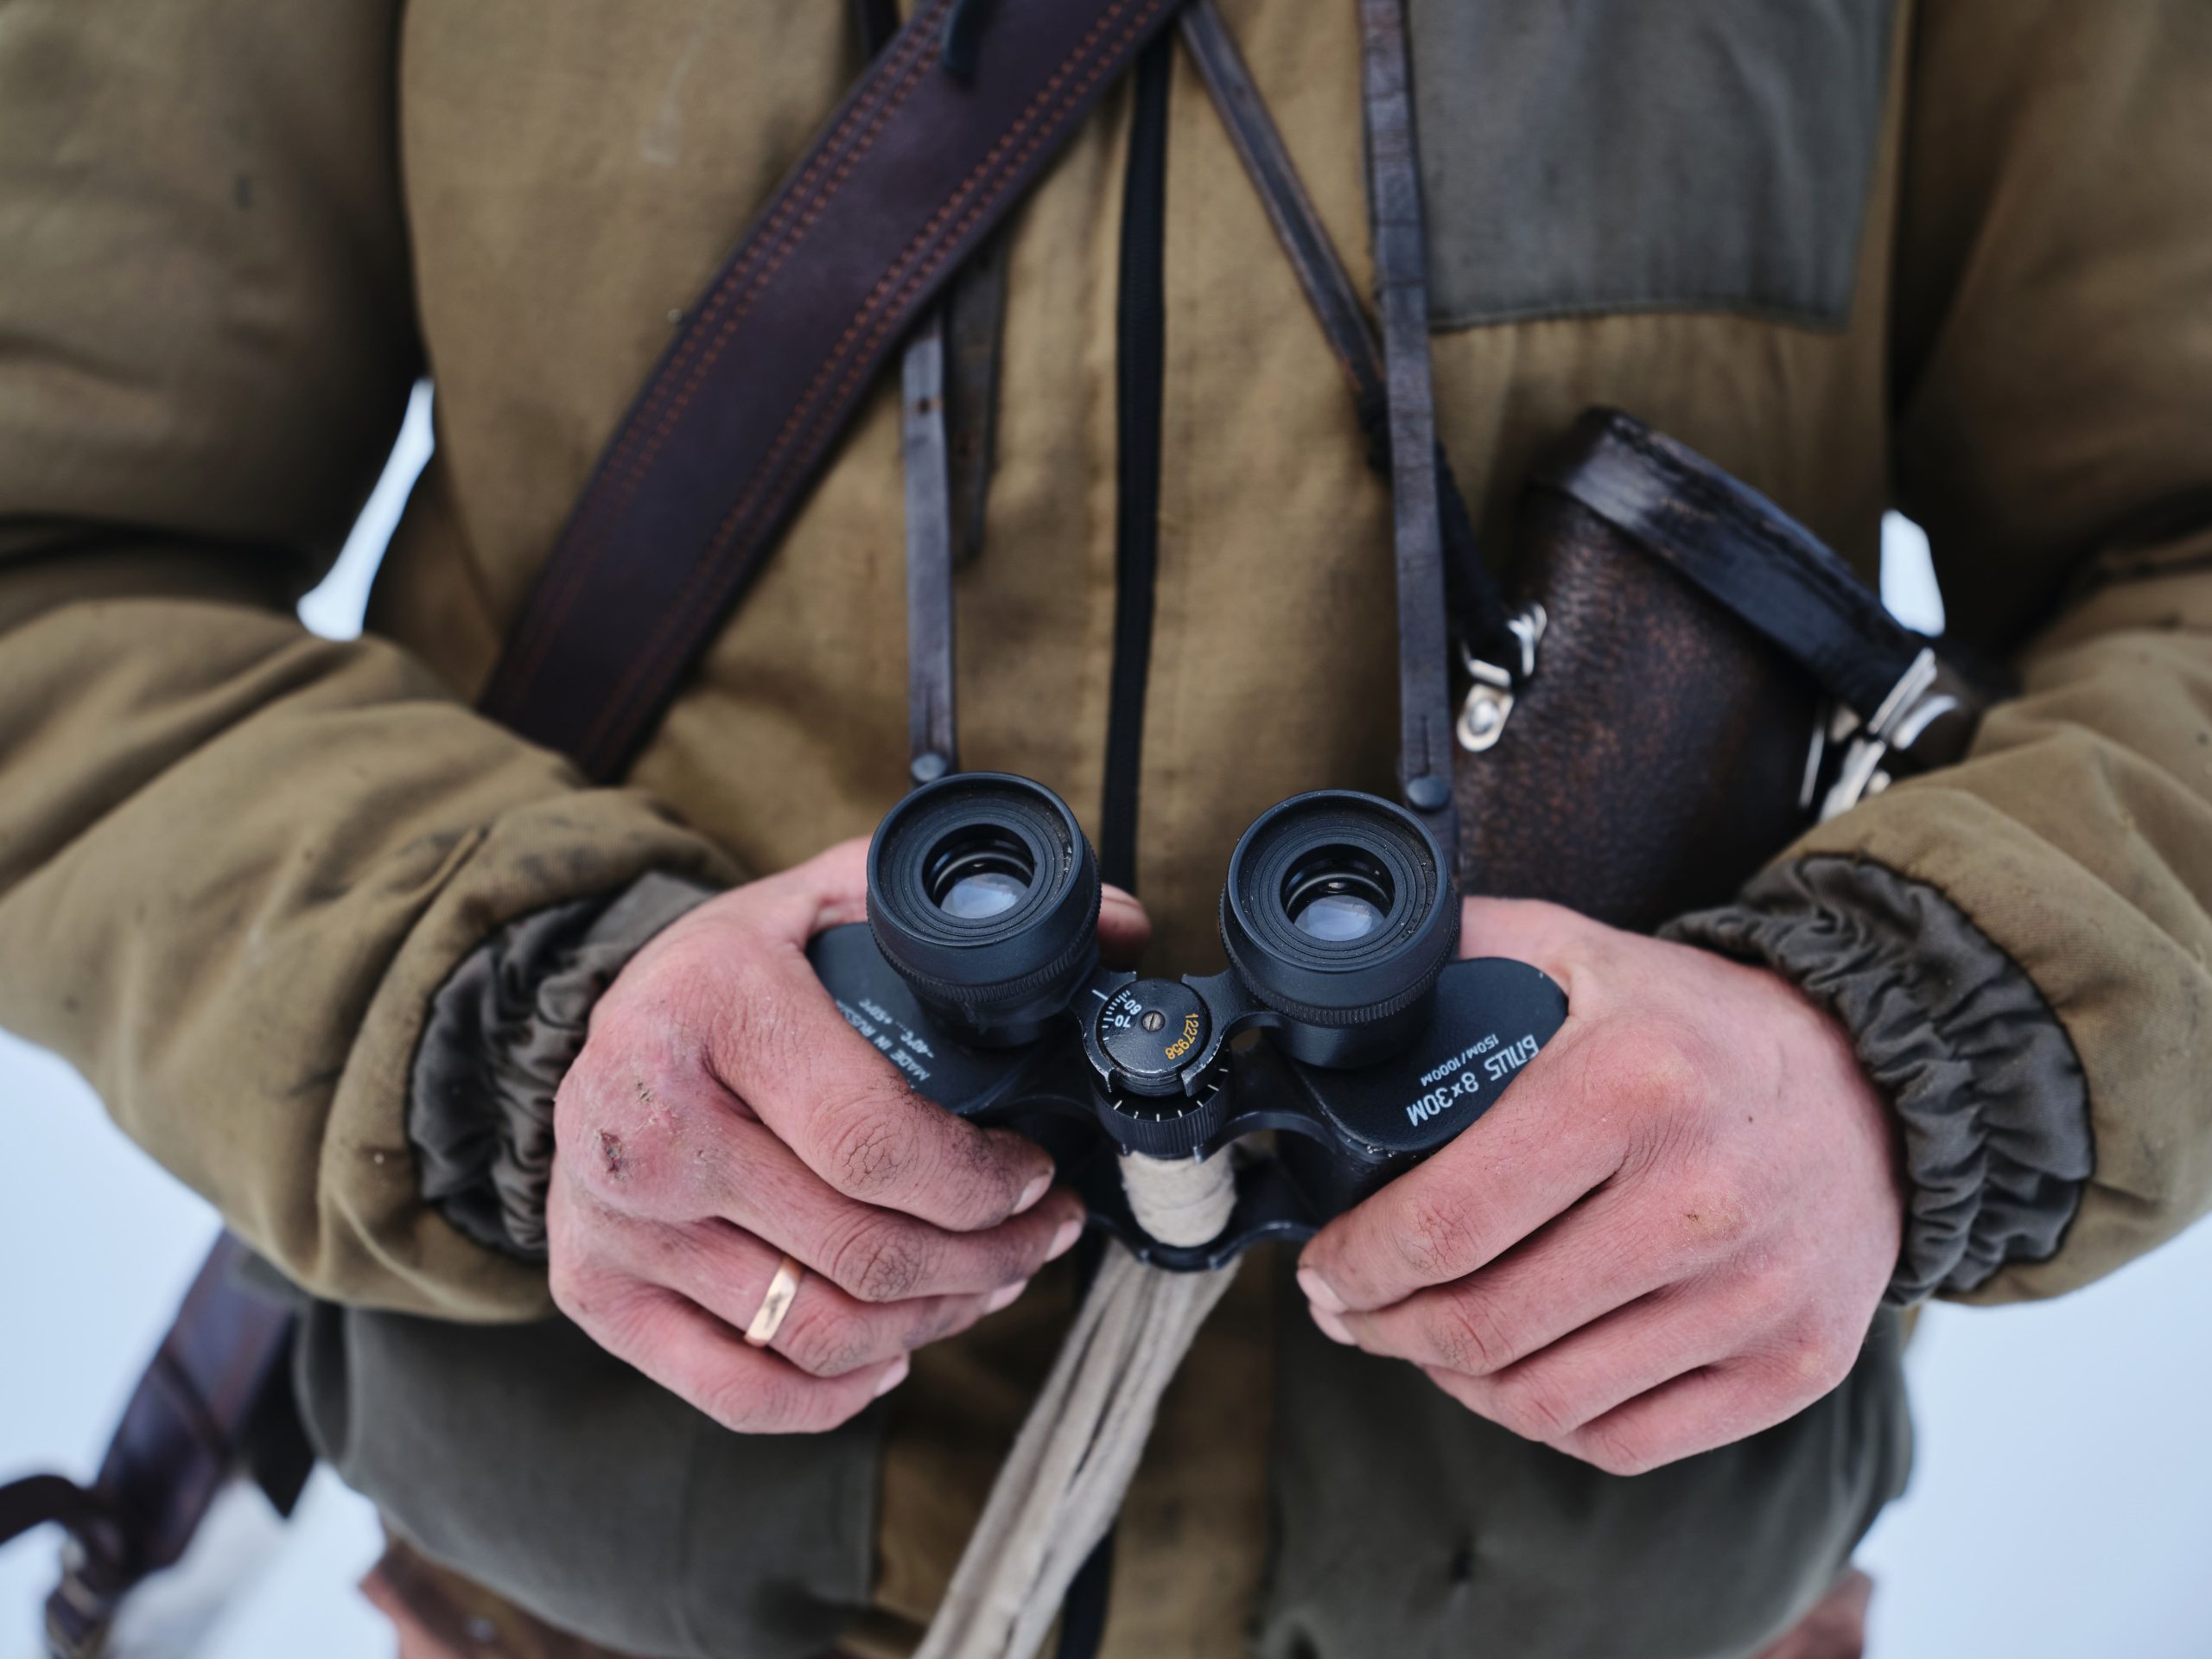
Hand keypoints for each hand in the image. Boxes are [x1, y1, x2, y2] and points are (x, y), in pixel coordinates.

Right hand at [547, 838, 1151, 1432]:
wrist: (592, 1026)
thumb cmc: (732, 972)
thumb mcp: (828, 899)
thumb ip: (959, 910)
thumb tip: (1122, 928)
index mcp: (712, 1011)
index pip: (878, 1145)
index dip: (983, 1185)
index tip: (1036, 1174)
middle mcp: (648, 1127)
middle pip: (864, 1252)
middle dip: (989, 1259)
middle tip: (1043, 1235)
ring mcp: (616, 1222)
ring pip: (820, 1332)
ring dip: (934, 1322)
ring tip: (988, 1283)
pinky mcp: (596, 1292)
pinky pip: (739, 1390)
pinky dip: (835, 1395)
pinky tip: (894, 1352)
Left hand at [1297, 897, 1902, 1474]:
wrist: (1873, 1082)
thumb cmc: (1692, 1023)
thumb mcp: (1573, 950)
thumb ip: (1457, 953)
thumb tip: (1338, 975)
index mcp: (1631, 1087)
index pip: (1449, 1222)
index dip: (1359, 1264)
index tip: (1323, 1269)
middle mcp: (1704, 1199)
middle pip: (1485, 1326)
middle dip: (1384, 1329)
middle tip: (1350, 1311)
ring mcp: (1758, 1296)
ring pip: (1543, 1401)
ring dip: (1452, 1383)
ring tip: (1419, 1342)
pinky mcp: (1796, 1366)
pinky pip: (1625, 1443)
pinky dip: (1544, 1421)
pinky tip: (1511, 1376)